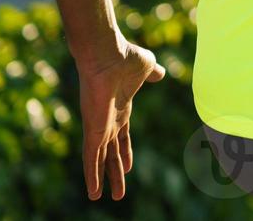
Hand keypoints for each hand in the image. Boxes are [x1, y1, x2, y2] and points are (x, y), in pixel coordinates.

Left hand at [75, 40, 165, 200]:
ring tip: (99, 198)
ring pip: (100, 160)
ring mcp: (99, 127)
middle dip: (114, 172)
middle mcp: (107, 121)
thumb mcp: (146, 66)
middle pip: (112, 153)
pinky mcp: (93, 130)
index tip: (128, 168)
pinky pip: (92, 158)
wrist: (107, 54)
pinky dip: (92, 175)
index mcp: (120, 108)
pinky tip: (93, 192)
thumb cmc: (126, 57)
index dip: (125, 152)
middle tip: (117, 192)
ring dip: (102, 180)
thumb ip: (152, 73)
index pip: (122, 136)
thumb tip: (161, 72)